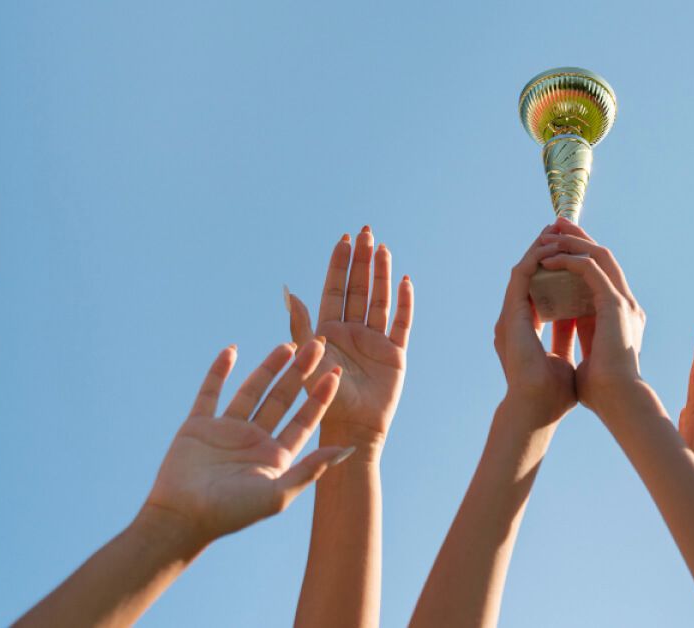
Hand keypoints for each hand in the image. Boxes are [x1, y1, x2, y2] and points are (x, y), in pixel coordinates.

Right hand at [144, 341, 350, 545]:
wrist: (182, 519)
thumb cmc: (232, 514)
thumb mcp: (278, 493)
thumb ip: (311, 469)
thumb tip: (348, 449)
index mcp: (276, 456)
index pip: (305, 420)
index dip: (320, 397)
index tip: (335, 372)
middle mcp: (255, 440)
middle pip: (283, 399)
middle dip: (300, 373)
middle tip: (318, 345)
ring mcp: (227, 431)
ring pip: (252, 391)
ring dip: (269, 368)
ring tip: (287, 345)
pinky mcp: (198, 426)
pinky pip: (210, 392)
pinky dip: (218, 371)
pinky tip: (231, 350)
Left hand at [286, 226, 413, 448]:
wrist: (350, 429)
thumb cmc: (322, 400)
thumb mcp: (306, 360)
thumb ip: (300, 326)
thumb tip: (288, 292)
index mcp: (328, 331)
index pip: (335, 290)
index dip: (339, 265)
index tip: (343, 239)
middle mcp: (352, 331)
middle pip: (359, 288)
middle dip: (362, 260)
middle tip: (366, 232)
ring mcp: (374, 340)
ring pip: (379, 299)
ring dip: (381, 274)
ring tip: (383, 248)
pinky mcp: (394, 353)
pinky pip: (401, 322)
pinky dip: (404, 302)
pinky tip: (405, 281)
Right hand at [494, 225, 576, 420]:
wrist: (539, 406)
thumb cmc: (552, 393)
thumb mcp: (564, 356)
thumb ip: (565, 336)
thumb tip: (577, 317)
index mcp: (526, 330)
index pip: (540, 291)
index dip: (555, 270)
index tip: (571, 253)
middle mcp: (515, 320)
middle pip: (531, 275)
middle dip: (546, 250)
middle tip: (561, 229)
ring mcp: (511, 316)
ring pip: (524, 270)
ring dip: (540, 248)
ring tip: (555, 230)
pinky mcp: (512, 314)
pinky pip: (521, 276)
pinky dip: (535, 258)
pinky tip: (549, 246)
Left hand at [538, 219, 645, 413]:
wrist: (617, 401)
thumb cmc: (602, 391)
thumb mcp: (586, 355)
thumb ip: (579, 337)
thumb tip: (564, 332)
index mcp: (618, 317)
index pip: (600, 276)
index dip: (580, 257)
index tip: (557, 247)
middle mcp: (625, 304)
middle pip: (602, 258)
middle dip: (578, 238)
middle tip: (555, 224)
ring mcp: (623, 302)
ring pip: (598, 256)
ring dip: (574, 241)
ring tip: (551, 232)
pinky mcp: (615, 303)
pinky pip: (591, 268)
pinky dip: (571, 259)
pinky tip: (550, 258)